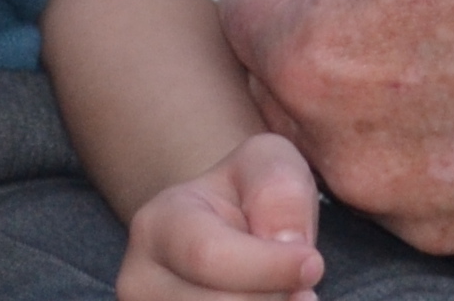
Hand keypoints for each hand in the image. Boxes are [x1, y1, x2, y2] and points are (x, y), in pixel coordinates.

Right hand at [121, 133, 323, 300]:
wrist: (226, 235)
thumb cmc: (251, 198)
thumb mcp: (270, 165)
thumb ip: (279, 190)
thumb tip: (285, 243)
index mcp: (157, 224)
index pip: (209, 256)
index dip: (269, 267)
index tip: (314, 263)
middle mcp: (138, 281)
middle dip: (275, 299)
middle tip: (300, 288)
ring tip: (284, 298)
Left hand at [194, 0, 453, 261]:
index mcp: (322, 67)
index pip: (243, 9)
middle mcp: (365, 164)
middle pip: (288, 88)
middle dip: (316, 30)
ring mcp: (432, 214)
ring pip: (350, 147)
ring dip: (369, 93)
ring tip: (444, 26)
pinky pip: (420, 192)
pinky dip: (431, 145)